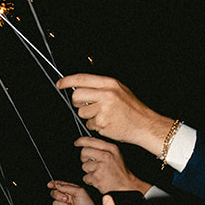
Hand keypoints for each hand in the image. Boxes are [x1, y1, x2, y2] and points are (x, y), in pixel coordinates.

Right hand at [49, 180, 101, 204]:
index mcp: (70, 191)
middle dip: (58, 196)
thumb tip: (57, 185)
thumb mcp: (79, 192)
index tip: (49, 185)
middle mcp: (66, 198)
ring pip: (55, 204)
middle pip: (54, 194)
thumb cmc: (87, 204)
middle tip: (66, 198)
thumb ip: (67, 187)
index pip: (59, 185)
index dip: (53, 184)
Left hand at [56, 74, 172, 155]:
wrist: (144, 124)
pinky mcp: (101, 123)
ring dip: (88, 116)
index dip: (68, 81)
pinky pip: (89, 124)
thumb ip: (101, 88)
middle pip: (76, 96)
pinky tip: (107, 123)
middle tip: (85, 105)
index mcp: (110, 84)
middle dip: (77, 102)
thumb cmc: (131, 108)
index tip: (60, 83)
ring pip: (81, 112)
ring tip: (103, 116)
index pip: (82, 79)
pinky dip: (95, 126)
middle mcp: (106, 94)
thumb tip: (80, 87)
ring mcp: (103, 109)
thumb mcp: (119, 90)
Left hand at [74, 136, 148, 195]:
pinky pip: (85, 177)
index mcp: (111, 148)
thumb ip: (103, 149)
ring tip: (98, 174)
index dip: (82, 141)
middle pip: (84, 151)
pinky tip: (98, 180)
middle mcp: (106, 155)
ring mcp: (101, 166)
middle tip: (89, 163)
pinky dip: (90, 180)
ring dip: (88, 171)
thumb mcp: (115, 155)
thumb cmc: (119, 172)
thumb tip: (88, 145)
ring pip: (84, 165)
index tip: (77, 142)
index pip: (92, 140)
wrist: (124, 186)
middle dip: (84, 158)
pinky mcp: (96, 176)